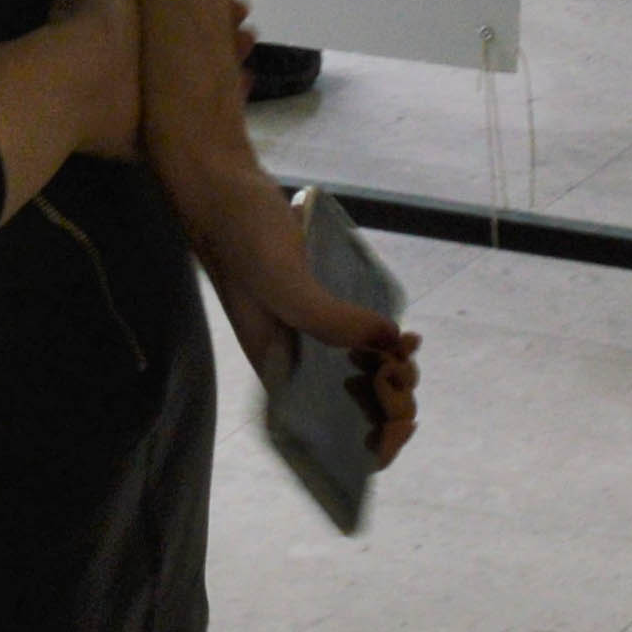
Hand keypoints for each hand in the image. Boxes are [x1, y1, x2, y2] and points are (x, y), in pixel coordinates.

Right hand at [163, 163, 420, 465]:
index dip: (368, 443)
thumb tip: (389, 342)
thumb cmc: (240, 235)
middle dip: (390, 402)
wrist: (225, 187)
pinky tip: (405, 333)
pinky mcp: (324, 307)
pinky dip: (389, 346)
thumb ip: (327, 317)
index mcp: (277, 371)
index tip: (396, 417)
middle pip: (352, 410)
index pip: (323, 436)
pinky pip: (363, 342)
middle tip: (400, 367)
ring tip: (406, 349)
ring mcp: (310, 335)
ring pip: (363, 377)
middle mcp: (294, 361)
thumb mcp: (280, 279)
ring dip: (394, 374)